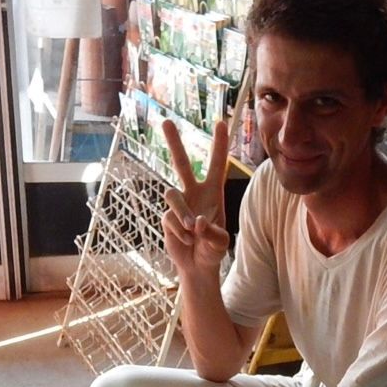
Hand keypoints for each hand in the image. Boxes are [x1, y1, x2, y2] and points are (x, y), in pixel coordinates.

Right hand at [161, 119, 230, 277]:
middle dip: (174, 143)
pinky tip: (186, 240)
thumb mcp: (221, 243)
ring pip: (172, 195)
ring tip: (192, 231)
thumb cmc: (214, 250)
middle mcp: (194, 193)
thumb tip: (196, 221)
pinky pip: (169, 217)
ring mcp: (179, 204)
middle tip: (166, 120)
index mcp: (213, 193)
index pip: (216, 165)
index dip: (219, 145)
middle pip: (181, 163)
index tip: (221, 122)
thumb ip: (212, 232)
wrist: (198, 266)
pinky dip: (179, 231)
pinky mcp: (167, 217)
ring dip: (182, 213)